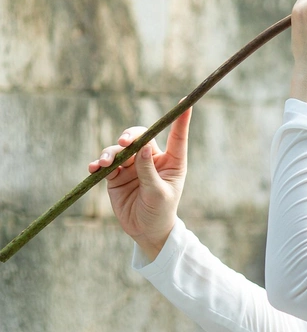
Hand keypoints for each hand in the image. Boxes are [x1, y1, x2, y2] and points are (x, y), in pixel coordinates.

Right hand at [88, 107, 192, 260]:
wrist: (145, 231)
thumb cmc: (160, 212)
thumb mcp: (158, 194)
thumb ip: (149, 171)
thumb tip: (144, 147)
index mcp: (171, 161)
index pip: (177, 136)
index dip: (181, 119)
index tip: (187, 101)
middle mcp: (152, 158)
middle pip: (141, 136)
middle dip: (130, 136)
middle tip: (124, 142)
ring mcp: (133, 165)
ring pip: (120, 149)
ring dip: (110, 153)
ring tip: (105, 164)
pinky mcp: (116, 174)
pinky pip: (106, 163)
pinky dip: (99, 163)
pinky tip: (94, 168)